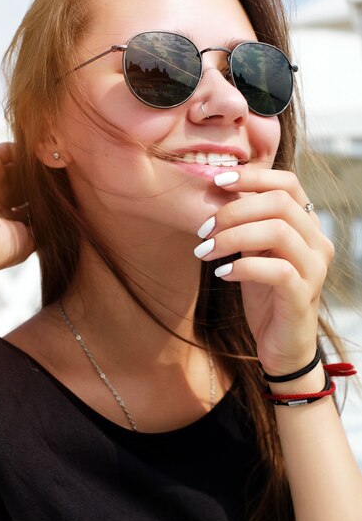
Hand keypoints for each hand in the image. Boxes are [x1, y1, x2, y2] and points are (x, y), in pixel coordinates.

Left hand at [195, 169, 334, 375]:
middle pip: (280, 202)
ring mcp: (314, 268)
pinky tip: (222, 273)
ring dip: (233, 237)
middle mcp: (317, 241)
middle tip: (203, 229)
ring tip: (205, 251)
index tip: (216, 181)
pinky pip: (276, 270)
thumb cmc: (265, 294)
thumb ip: (246, 224)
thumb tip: (216, 191)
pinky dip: (243, 266)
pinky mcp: (304, 294)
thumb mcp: (253, 252)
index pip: (287, 183)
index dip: (252, 176)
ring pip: (278, 231)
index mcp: (306, 225)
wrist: (282, 344)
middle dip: (234, 210)